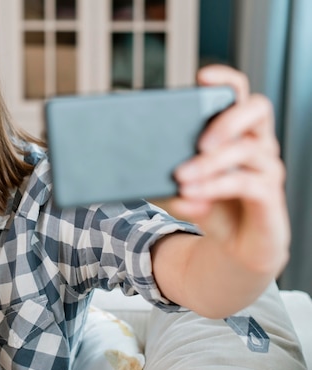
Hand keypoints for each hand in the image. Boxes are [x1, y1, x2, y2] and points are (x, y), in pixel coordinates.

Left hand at [168, 64, 289, 277]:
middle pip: (256, 109)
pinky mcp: (269, 194)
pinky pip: (245, 182)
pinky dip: (214, 187)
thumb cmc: (210, 205)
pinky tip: (192, 194)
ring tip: (182, 177)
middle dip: (226, 119)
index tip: (201, 76)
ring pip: (246, 149)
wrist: (234, 247)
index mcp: (235, 131)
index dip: (224, 80)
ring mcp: (267, 167)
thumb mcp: (179, 188)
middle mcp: (257, 142)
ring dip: (209, 163)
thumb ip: (163, 179)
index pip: (238, 92)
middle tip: (198, 141)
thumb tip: (145, 173)